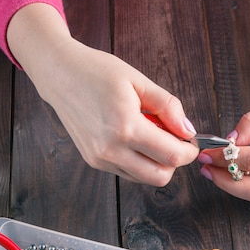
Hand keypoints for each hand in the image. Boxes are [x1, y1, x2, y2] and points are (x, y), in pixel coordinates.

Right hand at [8, 4, 198, 185]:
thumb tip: (188, 131)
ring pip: (145, 178)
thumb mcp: (139, 81)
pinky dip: (141, 162)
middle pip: (160, 176)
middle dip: (175, 161)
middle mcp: (110, 149)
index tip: (191, 141)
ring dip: (157, 163)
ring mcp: (100, 158)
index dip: (189, 151)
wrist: (58, 74)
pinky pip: (129, 173)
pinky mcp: (94, 161)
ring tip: (151, 134)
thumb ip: (168, 107)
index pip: (171, 156)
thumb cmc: (97, 72)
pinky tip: (136, 139)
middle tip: (175, 140)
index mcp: (125, 127)